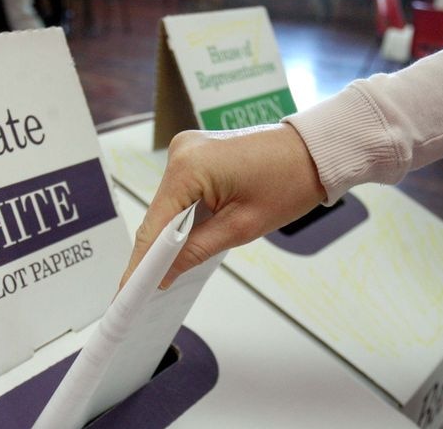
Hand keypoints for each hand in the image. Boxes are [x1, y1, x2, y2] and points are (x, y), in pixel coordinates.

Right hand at [119, 123, 326, 289]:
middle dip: (154, 252)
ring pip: (168, 205)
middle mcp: (181, 151)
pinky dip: (182, 218)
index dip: (141, 262)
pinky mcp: (196, 154)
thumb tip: (162, 274)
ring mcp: (187, 150)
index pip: (155, 224)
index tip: (127, 292)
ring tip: (163, 272)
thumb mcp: (242, 227)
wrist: (315, 152)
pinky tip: (183, 242)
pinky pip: (181, 193)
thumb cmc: (290, 181)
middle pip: (158, 214)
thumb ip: (195, 251)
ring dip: (170, 235)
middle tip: (144, 291)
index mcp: (189, 166)